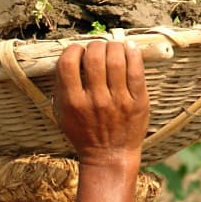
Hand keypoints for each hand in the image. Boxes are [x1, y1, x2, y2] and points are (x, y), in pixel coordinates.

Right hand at [54, 41, 148, 165]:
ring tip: (112, 48)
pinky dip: (133, 54)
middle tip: (97, 48)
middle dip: (95, 45)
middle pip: (94, 57)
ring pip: (117, 59)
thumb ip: (61, 88)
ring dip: (114, 46)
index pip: (68, 63)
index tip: (78, 51)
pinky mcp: (138, 102)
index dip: (73, 50)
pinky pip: (137, 70)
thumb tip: (67, 57)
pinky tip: (129, 49)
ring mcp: (119, 101)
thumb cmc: (84, 134)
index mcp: (73, 102)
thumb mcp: (62, 114)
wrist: (109, 156)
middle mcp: (96, 100)